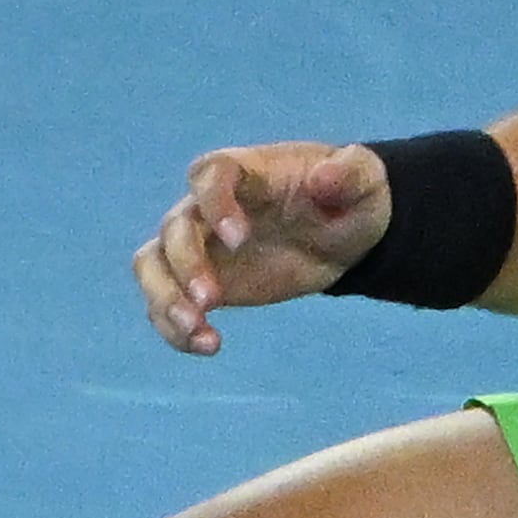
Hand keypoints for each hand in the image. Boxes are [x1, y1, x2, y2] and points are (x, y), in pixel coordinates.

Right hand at [133, 142, 392, 353]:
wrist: (341, 232)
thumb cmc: (348, 196)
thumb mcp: (365, 178)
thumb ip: (350, 172)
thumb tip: (324, 179)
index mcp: (244, 171)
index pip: (210, 175)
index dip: (215, 204)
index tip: (238, 239)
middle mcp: (208, 206)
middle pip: (174, 227)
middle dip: (186, 264)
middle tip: (212, 300)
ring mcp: (200, 245)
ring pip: (153, 264)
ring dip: (163, 298)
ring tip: (196, 329)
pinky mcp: (200, 281)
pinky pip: (166, 302)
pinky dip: (175, 327)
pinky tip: (208, 346)